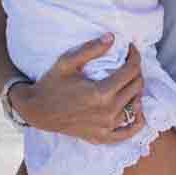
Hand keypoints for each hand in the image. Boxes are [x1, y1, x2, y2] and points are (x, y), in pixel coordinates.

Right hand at [12, 34, 147, 144]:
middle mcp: (107, 112)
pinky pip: (127, 133)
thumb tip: (112, 37)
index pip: (131, 71)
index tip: (131, 49)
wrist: (36, 110)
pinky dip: (136, 123)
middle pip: (136, 87)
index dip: (134, 56)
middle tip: (128, 63)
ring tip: (129, 81)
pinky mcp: (101, 137)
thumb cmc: (51, 84)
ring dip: (136, 91)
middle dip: (136, 71)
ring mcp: (106, 127)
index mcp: (101, 93)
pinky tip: (138, 112)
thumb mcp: (67, 62)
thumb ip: (91, 49)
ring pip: (135, 106)